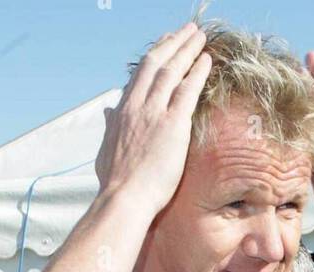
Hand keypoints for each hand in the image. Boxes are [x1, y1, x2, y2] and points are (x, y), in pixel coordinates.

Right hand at [94, 23, 211, 213]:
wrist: (124, 198)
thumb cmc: (116, 183)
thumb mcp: (107, 150)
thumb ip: (111, 128)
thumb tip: (109, 113)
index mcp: (122, 111)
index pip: (140, 76)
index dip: (154, 57)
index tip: (165, 45)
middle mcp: (136, 105)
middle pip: (156, 64)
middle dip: (172, 43)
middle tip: (186, 31)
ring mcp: (154, 113)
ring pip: (172, 70)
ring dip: (187, 49)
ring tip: (199, 36)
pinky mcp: (172, 125)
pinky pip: (187, 90)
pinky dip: (197, 72)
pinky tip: (207, 60)